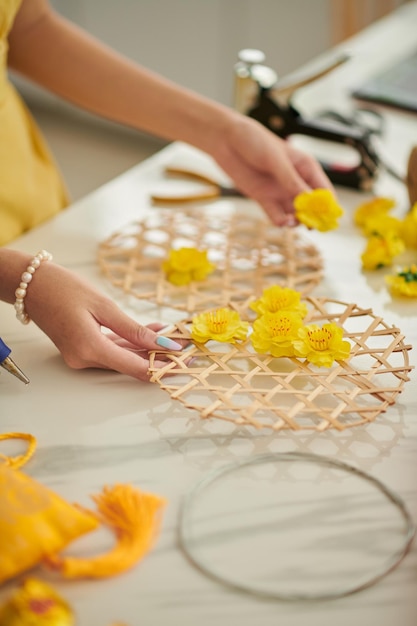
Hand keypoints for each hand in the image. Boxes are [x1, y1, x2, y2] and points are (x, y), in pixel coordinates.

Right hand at [25, 262, 184, 380]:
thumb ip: (134, 330)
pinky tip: (151, 332)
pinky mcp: (80, 350)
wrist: (30, 285)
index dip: (164, 367)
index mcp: (90, 349)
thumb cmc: (63, 288)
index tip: (186, 362)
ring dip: (147, 347)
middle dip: (160, 356)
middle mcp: (84, 359)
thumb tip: (163, 344)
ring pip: (124, 356)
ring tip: (172, 335)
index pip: (136, 368)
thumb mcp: (104, 306)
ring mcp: (80, 357)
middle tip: (187, 349)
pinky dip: (131, 343)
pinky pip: (112, 350)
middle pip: (132, 364)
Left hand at [213, 114, 333, 226]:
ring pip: (295, 213)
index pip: (323, 190)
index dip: (327, 205)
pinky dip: (281, 221)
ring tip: (293, 222)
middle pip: (311, 206)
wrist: (226, 140)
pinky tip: (282, 222)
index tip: (327, 217)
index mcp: (306, 167)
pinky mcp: (264, 198)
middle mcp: (296, 181)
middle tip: (311, 224)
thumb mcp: (275, 160)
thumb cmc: (255, 141)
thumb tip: (309, 200)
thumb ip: (290, 180)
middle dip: (313, 216)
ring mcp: (280, 191)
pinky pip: (276, 215)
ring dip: (296, 221)